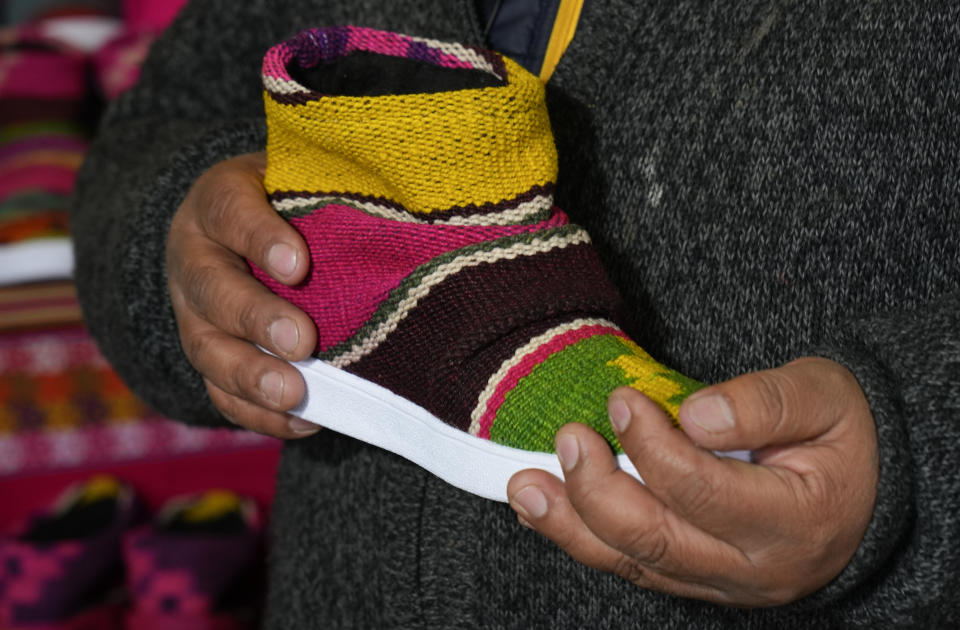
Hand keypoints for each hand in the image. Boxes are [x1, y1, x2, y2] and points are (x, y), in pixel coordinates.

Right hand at [166, 152, 319, 437]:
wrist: (243, 230)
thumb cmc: (293, 204)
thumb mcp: (303, 181)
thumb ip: (330, 194)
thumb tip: (402, 210)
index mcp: (218, 203)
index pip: (230, 212)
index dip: (259, 238)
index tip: (299, 264)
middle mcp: (195, 258)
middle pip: (211, 289)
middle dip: (256, 319)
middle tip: (301, 341)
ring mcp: (193, 313)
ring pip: (208, 349)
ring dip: (251, 376)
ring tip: (293, 394)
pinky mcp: (208, 357)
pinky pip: (221, 392)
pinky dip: (259, 414)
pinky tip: (302, 421)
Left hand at [507, 357, 877, 606]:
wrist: (865, 492)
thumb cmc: (844, 436)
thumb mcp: (825, 397)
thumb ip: (766, 402)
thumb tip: (695, 415)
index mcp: (795, 521)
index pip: (705, 492)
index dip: (653, 446)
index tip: (621, 400)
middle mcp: (754, 567)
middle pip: (659, 542)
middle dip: (598, 491)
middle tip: (568, 439)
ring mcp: (722, 583)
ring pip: (636, 565)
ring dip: (571, 527)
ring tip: (525, 488)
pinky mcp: (697, 581)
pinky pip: (634, 568)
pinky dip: (584, 540)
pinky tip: (545, 511)